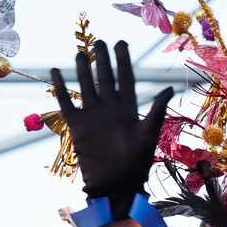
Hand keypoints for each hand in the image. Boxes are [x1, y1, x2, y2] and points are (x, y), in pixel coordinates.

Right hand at [50, 40, 173, 217]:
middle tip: (100, 41)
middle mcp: (110, 110)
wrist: (116, 185)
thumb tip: (170, 86)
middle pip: (106, 79)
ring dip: (83, 71)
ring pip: (86, 87)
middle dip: (103, 60)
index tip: (121, 42)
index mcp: (129, 110)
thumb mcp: (149, 134)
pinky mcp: (77, 126)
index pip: (126, 79)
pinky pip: (66, 103)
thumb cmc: (136, 164)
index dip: (124, 61)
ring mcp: (93, 116)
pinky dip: (60, 88)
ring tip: (81, 53)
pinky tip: (55, 72)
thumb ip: (157, 109)